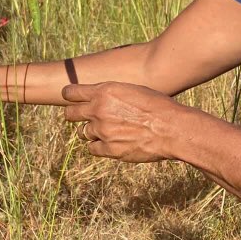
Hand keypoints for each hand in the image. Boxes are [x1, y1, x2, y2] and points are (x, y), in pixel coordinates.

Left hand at [61, 81, 178, 161]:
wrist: (171, 128)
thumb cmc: (157, 105)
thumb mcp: (132, 89)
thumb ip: (111, 93)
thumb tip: (99, 96)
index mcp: (104, 91)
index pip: (71, 92)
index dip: (70, 96)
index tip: (71, 98)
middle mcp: (99, 110)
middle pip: (70, 114)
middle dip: (74, 114)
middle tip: (82, 116)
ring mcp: (103, 131)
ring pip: (82, 132)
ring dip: (90, 131)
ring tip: (105, 130)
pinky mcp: (109, 149)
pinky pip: (92, 148)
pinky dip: (98, 146)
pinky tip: (110, 142)